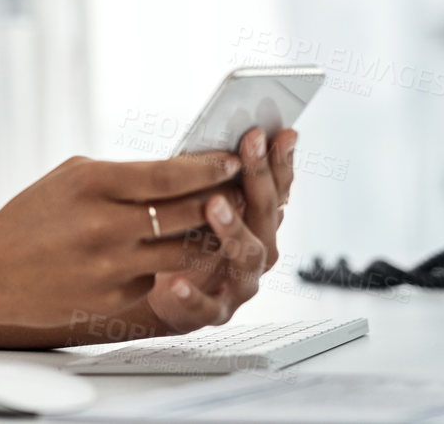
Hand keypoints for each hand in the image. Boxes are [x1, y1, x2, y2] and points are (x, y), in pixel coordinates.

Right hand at [0, 152, 243, 330]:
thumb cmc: (32, 217)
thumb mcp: (72, 178)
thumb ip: (123, 175)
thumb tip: (181, 173)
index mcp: (92, 184)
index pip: (168, 175)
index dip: (208, 168)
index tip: (232, 161)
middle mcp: (104, 226)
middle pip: (187, 213)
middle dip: (220, 201)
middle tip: (238, 192)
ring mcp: (110, 267)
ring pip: (183, 252)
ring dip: (205, 238)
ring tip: (214, 224)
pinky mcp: (113, 299)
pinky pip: (156, 278)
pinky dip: (162, 266)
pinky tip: (159, 256)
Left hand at [145, 126, 296, 331]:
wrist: (164, 296)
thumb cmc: (184, 240)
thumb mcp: (199, 204)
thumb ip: (212, 177)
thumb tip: (219, 137)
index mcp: (259, 223)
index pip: (278, 188)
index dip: (279, 160)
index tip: (277, 132)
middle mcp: (258, 250)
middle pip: (266, 215)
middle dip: (259, 177)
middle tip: (250, 145)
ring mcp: (240, 283)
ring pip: (248, 257)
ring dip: (234, 228)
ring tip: (214, 204)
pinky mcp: (212, 311)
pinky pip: (206, 305)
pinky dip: (193, 295)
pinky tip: (177, 281)